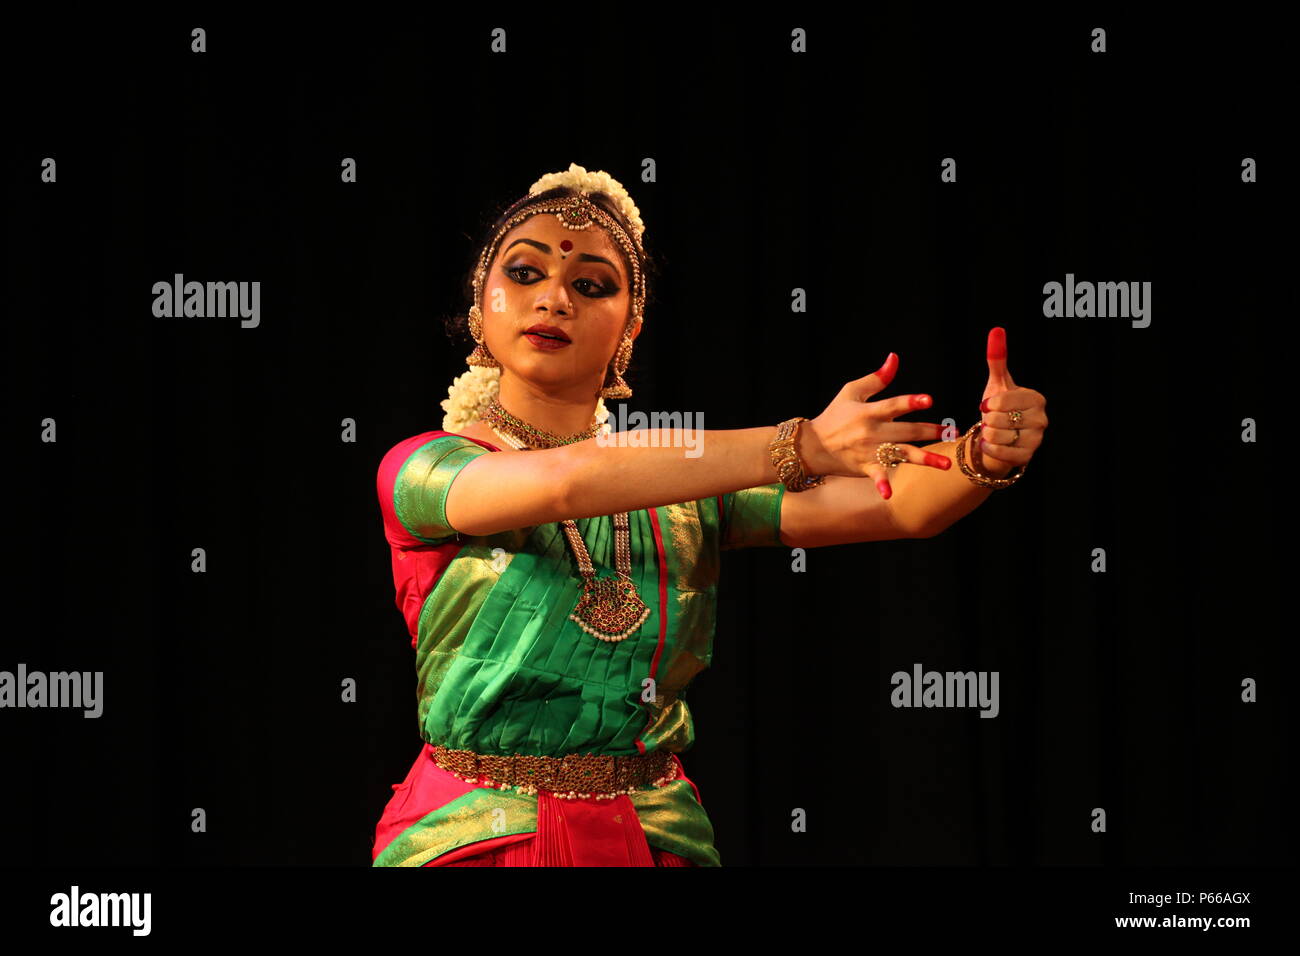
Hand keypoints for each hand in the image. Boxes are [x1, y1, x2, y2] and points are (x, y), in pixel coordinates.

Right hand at [804, 352, 953, 499]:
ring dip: (924, 460)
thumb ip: (876, 378)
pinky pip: (876, 476)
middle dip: (931, 431)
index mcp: (868, 412)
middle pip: (906, 431)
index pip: (893, 405)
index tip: (929, 400)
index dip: (911, 402)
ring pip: (901, 454)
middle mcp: (871, 432)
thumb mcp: (851, 392)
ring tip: (946, 465)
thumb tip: (894, 358)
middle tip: (953, 432)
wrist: (812, 446)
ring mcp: (869, 451)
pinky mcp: (865, 467)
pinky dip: (881, 484)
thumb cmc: (834, 416)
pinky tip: (889, 493)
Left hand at [974, 327, 1047, 476]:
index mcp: (1037, 399)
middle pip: (999, 418)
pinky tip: (990, 444)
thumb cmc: (998, 409)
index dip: (990, 403)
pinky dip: (988, 448)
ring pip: (997, 435)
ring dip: (987, 434)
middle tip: (992, 421)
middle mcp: (1042, 419)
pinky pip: (998, 451)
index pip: (1006, 399)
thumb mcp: (997, 384)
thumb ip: (997, 359)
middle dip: (988, 420)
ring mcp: (1036, 440)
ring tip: (993, 432)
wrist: (998, 440)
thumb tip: (997, 330)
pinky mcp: (1026, 457)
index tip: (987, 405)